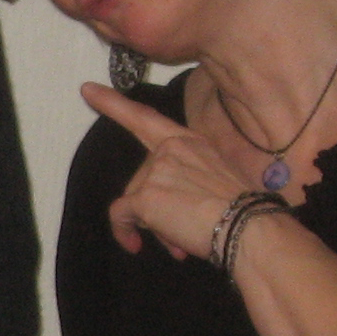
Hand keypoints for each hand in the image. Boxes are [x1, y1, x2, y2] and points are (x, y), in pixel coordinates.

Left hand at [83, 82, 256, 262]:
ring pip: (135, 201)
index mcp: (190, 142)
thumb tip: (167, 209)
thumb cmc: (242, 211)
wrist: (249, 227)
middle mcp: (170, 149)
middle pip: (142, 180)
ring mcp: (157, 169)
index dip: (114, 104)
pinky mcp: (146, 195)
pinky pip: (120, 215)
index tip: (87, 90)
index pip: (146, 119)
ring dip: (152, 224)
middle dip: (156, 208)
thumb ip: (186, 181)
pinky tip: (134, 245)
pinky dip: (123, 232)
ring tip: (180, 238)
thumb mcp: (216, 180)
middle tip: (179, 229)